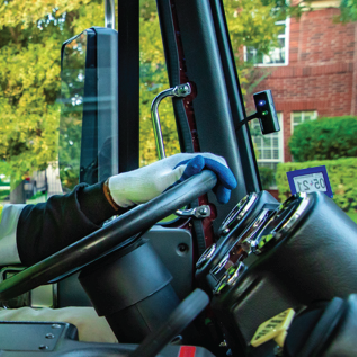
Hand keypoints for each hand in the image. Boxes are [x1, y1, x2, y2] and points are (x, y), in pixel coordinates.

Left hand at [107, 153, 236, 207]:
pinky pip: (199, 179)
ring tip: (218, 196)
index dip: (223, 172)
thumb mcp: (162, 181)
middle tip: (224, 194)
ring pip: (207, 172)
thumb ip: (182, 173)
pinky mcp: (178, 178)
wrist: (126, 190)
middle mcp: (183, 162)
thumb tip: (200, 162)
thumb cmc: (140, 185)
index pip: (212, 160)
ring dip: (216, 183)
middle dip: (222, 178)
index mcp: (182, 160)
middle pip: (212, 165)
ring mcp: (181, 170)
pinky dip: (207, 186)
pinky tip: (206, 195)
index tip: (229, 185)